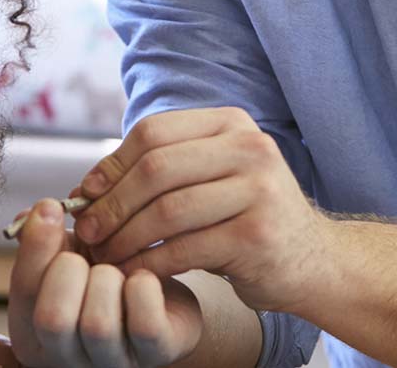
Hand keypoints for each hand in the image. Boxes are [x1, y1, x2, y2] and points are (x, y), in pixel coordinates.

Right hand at [8, 199, 202, 366]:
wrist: (158, 300)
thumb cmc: (102, 275)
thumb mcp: (68, 253)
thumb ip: (46, 237)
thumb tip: (35, 213)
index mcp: (35, 333)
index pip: (24, 292)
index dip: (36, 245)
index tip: (50, 206)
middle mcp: (67, 358)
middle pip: (53, 319)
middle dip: (70, 270)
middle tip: (87, 253)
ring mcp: (111, 362)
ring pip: (98, 324)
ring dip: (108, 278)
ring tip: (117, 268)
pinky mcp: (155, 354)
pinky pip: (145, 325)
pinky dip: (143, 288)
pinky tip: (142, 277)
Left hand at [74, 107, 333, 313]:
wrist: (310, 260)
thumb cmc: (243, 217)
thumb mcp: (209, 177)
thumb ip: (159, 171)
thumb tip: (86, 188)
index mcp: (230, 122)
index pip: (153, 132)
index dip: (112, 164)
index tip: (86, 194)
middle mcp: (249, 147)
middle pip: (157, 169)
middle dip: (113, 203)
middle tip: (87, 231)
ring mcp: (259, 190)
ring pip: (167, 210)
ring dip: (126, 237)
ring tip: (104, 256)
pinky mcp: (257, 236)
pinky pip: (185, 248)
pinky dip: (150, 263)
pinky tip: (133, 273)